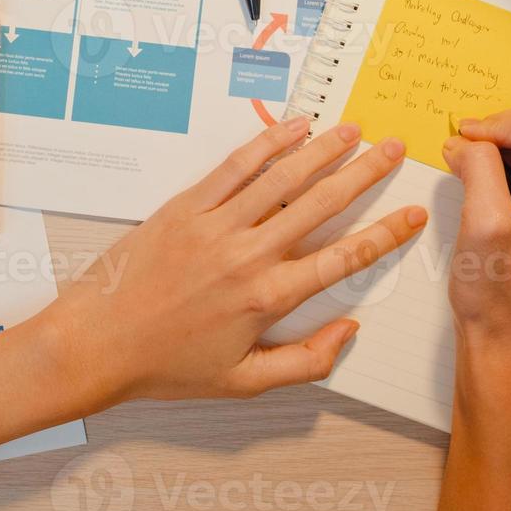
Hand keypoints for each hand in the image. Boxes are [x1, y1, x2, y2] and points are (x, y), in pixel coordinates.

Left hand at [39, 116, 426, 405]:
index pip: (344, 258)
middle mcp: (248, 255)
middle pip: (322, 204)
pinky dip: (268, 144)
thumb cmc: (166, 366)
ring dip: (324, 150)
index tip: (413, 214)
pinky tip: (294, 128)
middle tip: (394, 150)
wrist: (97, 342)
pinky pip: (235, 167)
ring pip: (283, 178)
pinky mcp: (185, 207)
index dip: (385, 234)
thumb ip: (306, 361)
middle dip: (365, 175)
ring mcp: (215, 225)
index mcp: (267, 298)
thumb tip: (348, 330)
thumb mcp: (244, 381)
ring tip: (354, 130)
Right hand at [441, 101, 510, 360]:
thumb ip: (480, 171)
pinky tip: (490, 187)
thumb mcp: (482, 228)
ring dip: (505, 149)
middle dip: (501, 133)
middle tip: (465, 156)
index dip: (496, 127)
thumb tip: (468, 140)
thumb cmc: (497, 301)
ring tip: (474, 175)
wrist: (507, 342)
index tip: (463, 147)